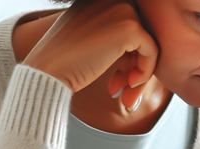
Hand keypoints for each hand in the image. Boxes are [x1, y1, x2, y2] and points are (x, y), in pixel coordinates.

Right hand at [22, 0, 157, 108]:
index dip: (128, 53)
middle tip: (124, 84)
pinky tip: (130, 85)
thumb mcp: (90, 37)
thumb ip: (112, 34)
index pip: (130, 26)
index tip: (118, 74)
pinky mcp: (130, 28)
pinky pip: (152, 51)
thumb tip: (144, 48)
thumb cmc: (66, 61)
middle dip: (135, 62)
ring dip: (140, 69)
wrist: (48, 71)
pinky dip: (146, 71)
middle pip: (142, 34)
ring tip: (126, 90)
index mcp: (99, 0)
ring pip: (149, 43)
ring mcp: (121, 9)